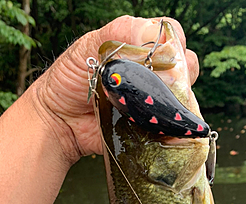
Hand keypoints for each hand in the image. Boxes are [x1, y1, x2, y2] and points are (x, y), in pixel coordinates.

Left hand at [30, 16, 199, 163]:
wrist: (59, 122)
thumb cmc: (70, 80)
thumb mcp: (89, 46)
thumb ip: (119, 34)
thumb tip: (154, 36)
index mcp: (138, 49)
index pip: (171, 37)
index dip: (174, 43)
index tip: (166, 55)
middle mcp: (150, 74)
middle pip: (185, 66)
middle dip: (182, 73)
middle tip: (162, 84)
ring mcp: (152, 101)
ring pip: (184, 97)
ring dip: (180, 101)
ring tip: (158, 105)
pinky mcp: (151, 127)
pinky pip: (173, 126)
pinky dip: (175, 126)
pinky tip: (164, 125)